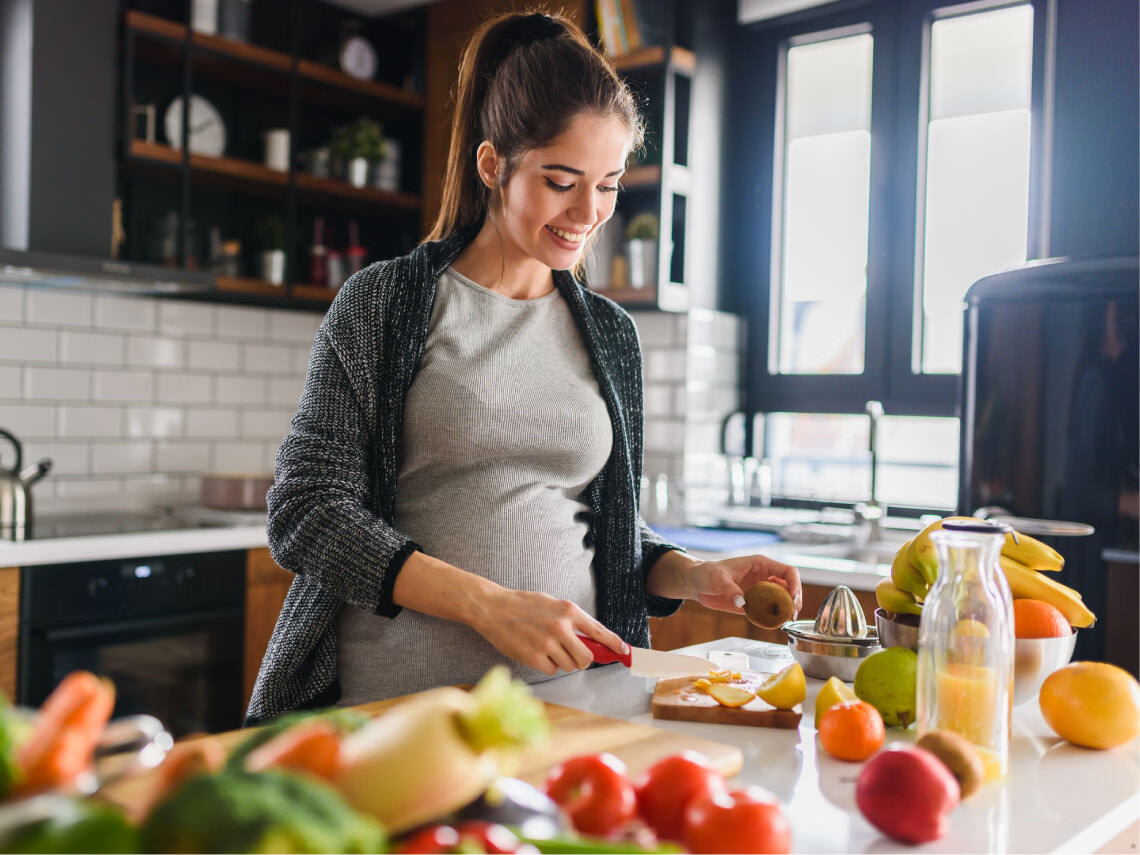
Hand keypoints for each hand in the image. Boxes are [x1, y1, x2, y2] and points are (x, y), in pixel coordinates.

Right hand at [469, 588, 628, 676]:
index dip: (614, 644)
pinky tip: (536, 652)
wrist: (493, 608)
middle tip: (572, 655)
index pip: (599, 631)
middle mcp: (561, 627)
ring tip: (546, 647)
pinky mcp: (534, 657)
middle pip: (586, 658)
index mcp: (568, 610)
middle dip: (582, 660)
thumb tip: (592, 639)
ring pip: (569, 666)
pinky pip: (552, 670)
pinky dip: (547, 665)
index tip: (623, 652)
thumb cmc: (523, 605)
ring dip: (562, 661)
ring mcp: (547, 643)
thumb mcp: (552, 604)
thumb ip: (571, 620)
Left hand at [687, 554, 802, 617]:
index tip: (793, 598)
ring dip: (786, 610)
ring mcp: (760, 590)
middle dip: (794, 601)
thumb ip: (730, 589)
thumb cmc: (707, 573)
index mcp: (760, 565)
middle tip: (791, 614)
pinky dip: (773, 617)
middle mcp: (764, 577)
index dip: (795, 584)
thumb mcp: (718, 578)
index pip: (788, 572)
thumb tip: (742, 602)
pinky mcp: (754, 603)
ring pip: (782, 600)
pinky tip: (773, 624)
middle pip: (790, 587)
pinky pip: (769, 610)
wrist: (697, 584)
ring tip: (785, 621)